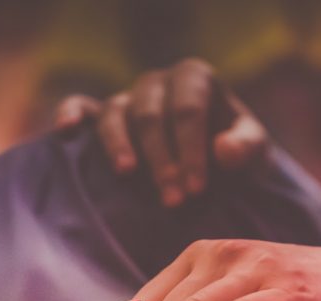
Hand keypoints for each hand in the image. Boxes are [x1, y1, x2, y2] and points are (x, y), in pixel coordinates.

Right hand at [55, 58, 267, 206]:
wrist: (216, 168)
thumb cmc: (235, 156)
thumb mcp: (254, 152)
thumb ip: (245, 147)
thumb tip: (223, 150)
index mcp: (194, 79)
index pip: (187, 110)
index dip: (191, 149)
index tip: (196, 189)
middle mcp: (157, 83)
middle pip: (150, 116)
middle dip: (162, 160)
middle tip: (173, 201)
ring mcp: (128, 98)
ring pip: (115, 113)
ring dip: (119, 145)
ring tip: (126, 173)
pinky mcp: (102, 117)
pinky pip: (80, 107)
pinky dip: (70, 114)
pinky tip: (66, 131)